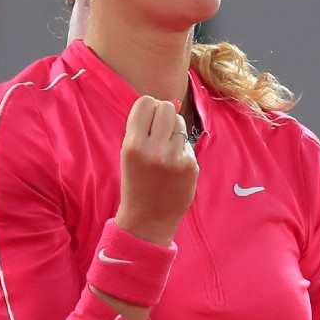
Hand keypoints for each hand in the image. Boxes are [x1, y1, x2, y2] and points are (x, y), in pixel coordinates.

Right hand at [116, 96, 197, 244]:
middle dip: (164, 115)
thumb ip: (143, 128)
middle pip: (166, 107)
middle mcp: (154, 149)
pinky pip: (188, 142)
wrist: (149, 218)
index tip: (148, 120)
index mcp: (133, 145)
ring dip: (174, 131)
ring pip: (180, 122)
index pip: (146, 102)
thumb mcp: (129, 153)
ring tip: (166, 150)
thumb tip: (167, 103)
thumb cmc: (137, 181)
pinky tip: (175, 166)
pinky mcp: (190, 164)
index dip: (148, 109)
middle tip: (159, 132)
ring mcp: (174, 157)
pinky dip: (182, 149)